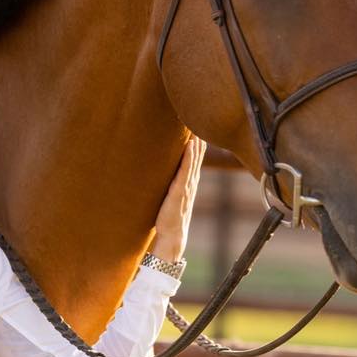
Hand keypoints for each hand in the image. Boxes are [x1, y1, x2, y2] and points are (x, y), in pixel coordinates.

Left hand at [149, 135, 205, 263]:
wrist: (172, 237)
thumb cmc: (168, 219)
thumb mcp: (169, 199)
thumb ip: (167, 187)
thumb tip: (156, 175)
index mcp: (188, 184)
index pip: (194, 160)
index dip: (197, 144)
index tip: (197, 128)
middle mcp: (190, 183)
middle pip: (197, 157)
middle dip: (199, 139)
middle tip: (200, 120)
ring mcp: (186, 186)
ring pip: (193, 160)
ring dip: (196, 143)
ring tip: (197, 127)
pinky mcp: (179, 191)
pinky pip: (185, 171)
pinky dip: (189, 157)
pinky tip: (190, 145)